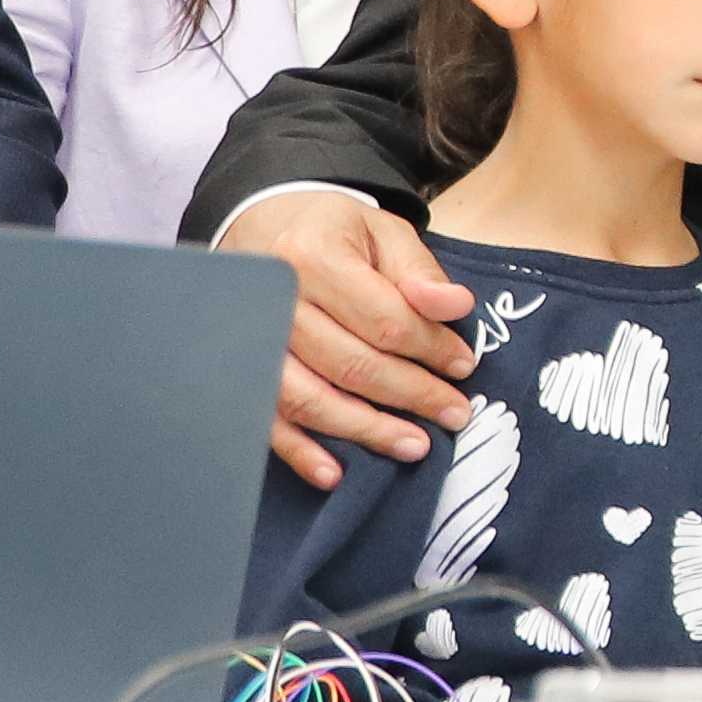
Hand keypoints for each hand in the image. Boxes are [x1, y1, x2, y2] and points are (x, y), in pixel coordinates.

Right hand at [221, 190, 476, 488]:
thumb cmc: (333, 234)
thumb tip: (455, 306)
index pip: (384, 319)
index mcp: (314, 256)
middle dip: (410, 394)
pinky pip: (266, 418)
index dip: (430, 348)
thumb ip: (419, 271)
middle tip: (454, 414)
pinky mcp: (238, 370)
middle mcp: (274, 300)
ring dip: (365, 429)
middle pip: (350, 363)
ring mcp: (248, 339)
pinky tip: (333, 473)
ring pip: (308, 398)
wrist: (263, 229)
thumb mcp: (383, 233)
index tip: (464, 365)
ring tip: (414, 446)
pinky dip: (298, 451)